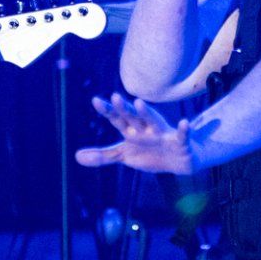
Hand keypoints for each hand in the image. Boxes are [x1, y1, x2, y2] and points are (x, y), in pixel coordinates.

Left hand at [75, 93, 199, 175]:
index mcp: (132, 130)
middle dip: (125, 108)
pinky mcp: (179, 143)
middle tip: (115, 97)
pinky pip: (181, 135)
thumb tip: (76, 157)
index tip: (96, 100)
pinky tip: (184, 123)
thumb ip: (102, 155)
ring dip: (146, 113)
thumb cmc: (150, 153)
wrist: (178, 162)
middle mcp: (146, 129)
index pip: (117, 119)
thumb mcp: (124, 155)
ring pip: (154, 121)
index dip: (108, 110)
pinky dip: (183, 130)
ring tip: (138, 103)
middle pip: (134, 117)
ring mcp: (163, 134)